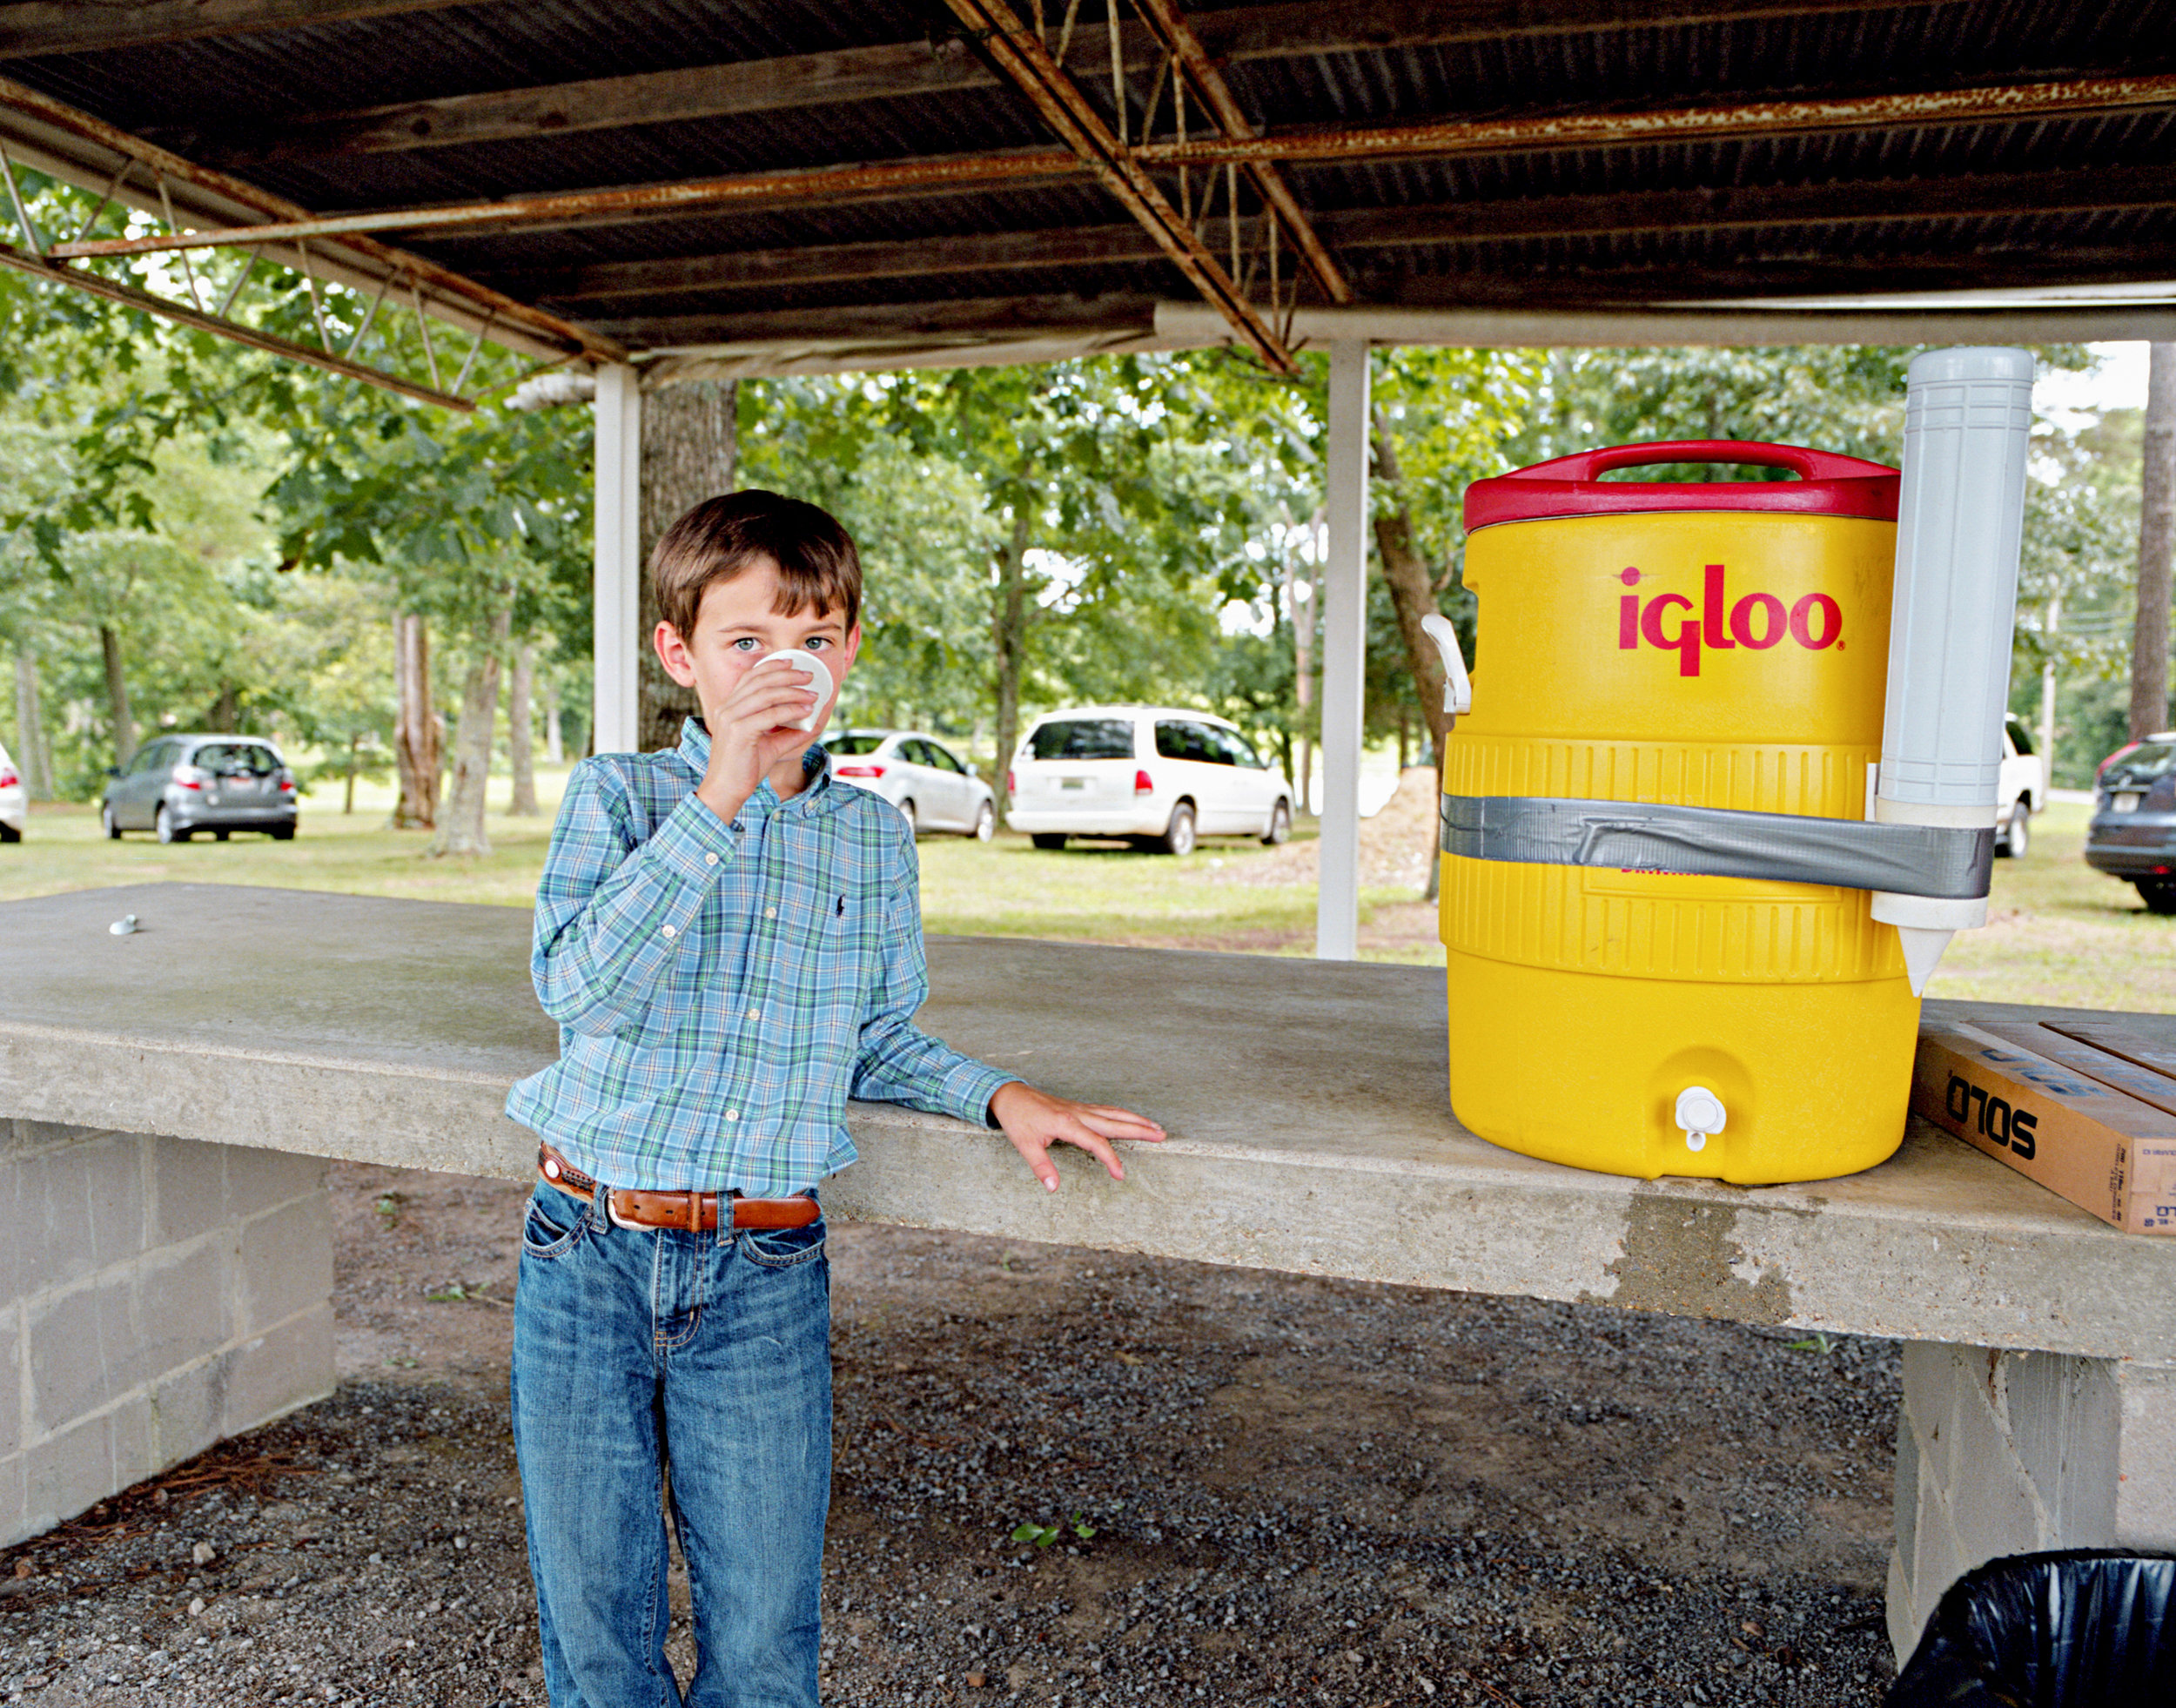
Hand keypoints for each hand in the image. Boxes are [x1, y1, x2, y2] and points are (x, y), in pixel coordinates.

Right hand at [694, 656, 819, 821]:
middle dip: (787, 675)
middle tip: (809, 677)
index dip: (772, 666)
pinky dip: (791, 710)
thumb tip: (811, 725)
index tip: (792, 663)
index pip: (750, 677)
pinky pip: (770, 714)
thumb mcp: (770, 746)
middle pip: (760, 680)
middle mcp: (727, 708)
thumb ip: (788, 734)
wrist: (726, 791)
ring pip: (766, 694)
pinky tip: (806, 711)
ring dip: (793, 691)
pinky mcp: (739, 731)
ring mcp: (731, 718)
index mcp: (729, 707)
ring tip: (812, 695)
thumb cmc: (745, 769)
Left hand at [988, 1081, 1164, 1190]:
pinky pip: (1107, 1110)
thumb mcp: (1025, 1145)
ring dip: (1136, 1120)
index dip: (1110, 1159)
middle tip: (1162, 1136)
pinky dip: (1123, 1115)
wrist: (1011, 1095)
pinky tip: (1131, 1119)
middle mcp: (1079, 1113)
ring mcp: (1081, 1109)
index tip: (1121, 1175)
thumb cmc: (1018, 1119)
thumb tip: (1053, 1187)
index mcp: (1068, 1123)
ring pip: (1114, 1113)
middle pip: (1115, 1122)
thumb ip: (1041, 1166)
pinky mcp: (1079, 1108)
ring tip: (1157, 1127)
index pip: (1096, 1143)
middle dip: (1139, 1130)